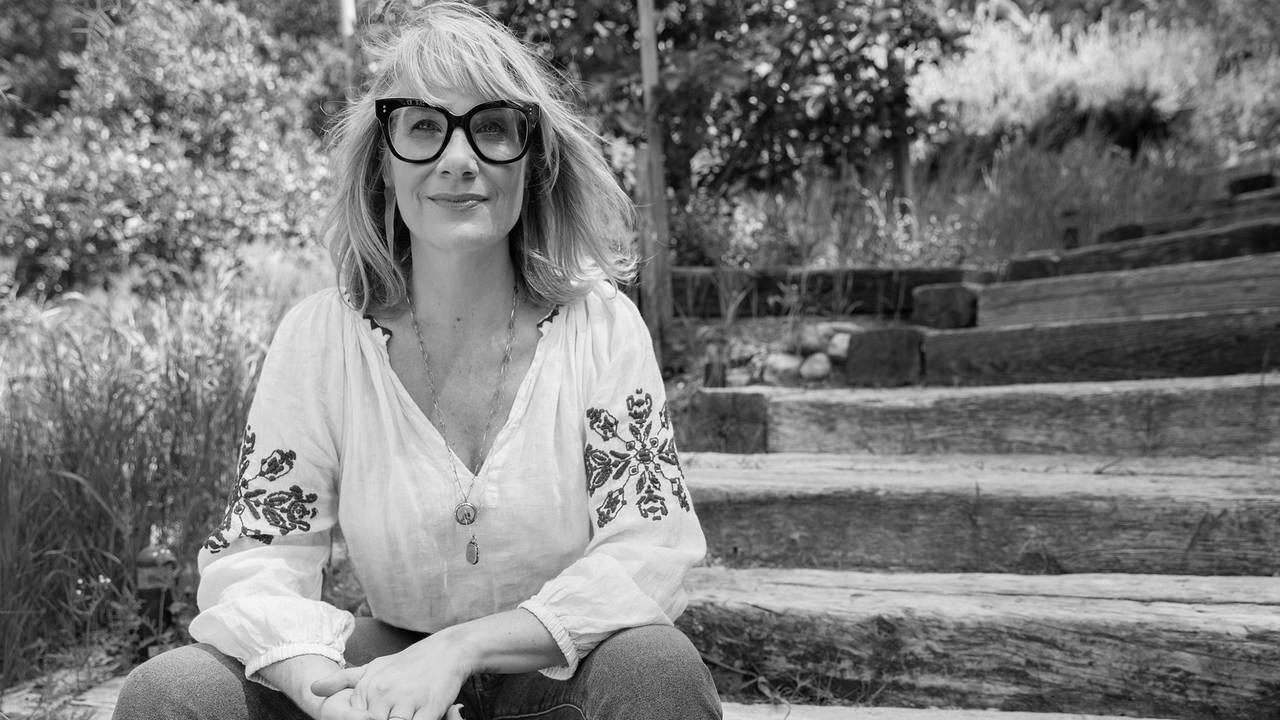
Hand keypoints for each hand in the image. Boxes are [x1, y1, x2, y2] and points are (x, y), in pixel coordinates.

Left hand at [311, 636, 472, 719]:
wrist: (446, 651)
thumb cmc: (407, 663)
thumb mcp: (373, 668)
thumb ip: (343, 681)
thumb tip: (313, 689)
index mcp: (367, 688)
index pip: (352, 718)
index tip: (367, 717)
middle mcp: (383, 694)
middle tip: (384, 718)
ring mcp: (406, 701)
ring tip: (397, 719)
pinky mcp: (428, 709)